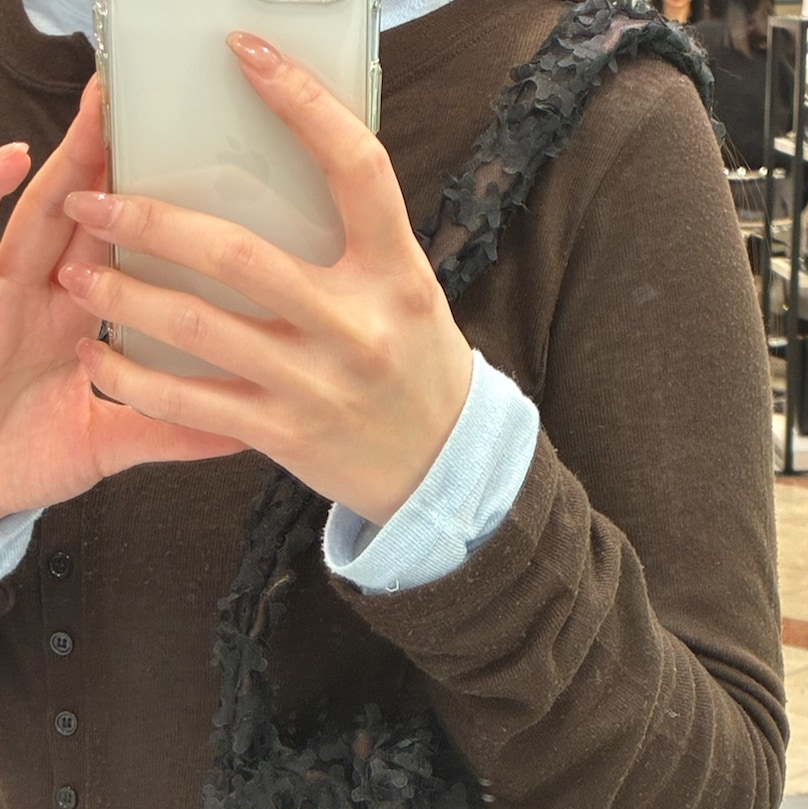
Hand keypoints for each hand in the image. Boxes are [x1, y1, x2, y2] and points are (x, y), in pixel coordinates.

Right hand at [0, 80, 242, 517]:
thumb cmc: (15, 460)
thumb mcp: (103, 444)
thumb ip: (166, 429)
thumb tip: (244, 431)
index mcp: (73, 324)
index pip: (117, 254)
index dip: (148, 213)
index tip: (194, 173)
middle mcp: (37, 298)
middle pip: (81, 218)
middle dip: (111, 161)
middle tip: (150, 106)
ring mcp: (0, 295)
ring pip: (38, 217)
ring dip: (68, 166)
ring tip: (102, 114)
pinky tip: (8, 157)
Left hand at [57, 34, 474, 524]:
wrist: (442, 466)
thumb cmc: (415, 364)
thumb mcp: (405, 291)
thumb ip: (355, 241)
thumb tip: (284, 164)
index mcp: (395, 274)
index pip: (358, 170)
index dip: (303, 105)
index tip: (247, 53)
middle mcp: (357, 328)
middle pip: (239, 255)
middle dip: (150, 222)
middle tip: (92, 201)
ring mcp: (318, 385)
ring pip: (198, 329)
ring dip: (123, 296)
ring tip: (76, 272)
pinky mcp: (286, 434)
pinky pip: (192, 404)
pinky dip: (135, 379)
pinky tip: (100, 357)